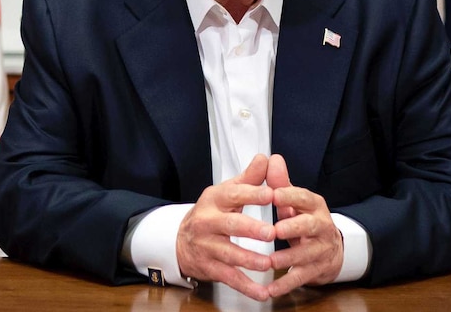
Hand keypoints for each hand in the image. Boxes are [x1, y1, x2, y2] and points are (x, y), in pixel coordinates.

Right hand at [176, 154, 276, 300]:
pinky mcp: (210, 267)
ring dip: (249, 260)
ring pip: (229, 254)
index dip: (252, 194)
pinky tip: (262, 292)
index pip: (234, 194)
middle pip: (230, 225)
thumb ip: (249, 178)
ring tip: (268, 264)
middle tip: (271, 232)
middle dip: (250, 229)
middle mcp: (208, 222)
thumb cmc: (212, 212)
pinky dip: (246, 287)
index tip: (271, 195)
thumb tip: (267, 158)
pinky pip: (229, 277)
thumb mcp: (227, 192)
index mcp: (215, 199)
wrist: (179, 240)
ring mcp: (207, 246)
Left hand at [265, 154, 342, 297]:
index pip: (303, 197)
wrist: (331, 249)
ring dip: (288, 258)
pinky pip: (301, 277)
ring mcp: (320, 249)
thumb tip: (271, 158)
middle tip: (275, 230)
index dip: (289, 196)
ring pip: (306, 254)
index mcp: (313, 205)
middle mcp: (321, 226)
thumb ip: (281, 183)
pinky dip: (285, 284)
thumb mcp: (295, 201)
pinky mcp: (317, 269)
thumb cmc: (304, 220)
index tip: (272, 194)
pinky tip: (269, 290)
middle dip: (293, 227)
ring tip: (270, 262)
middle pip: (310, 225)